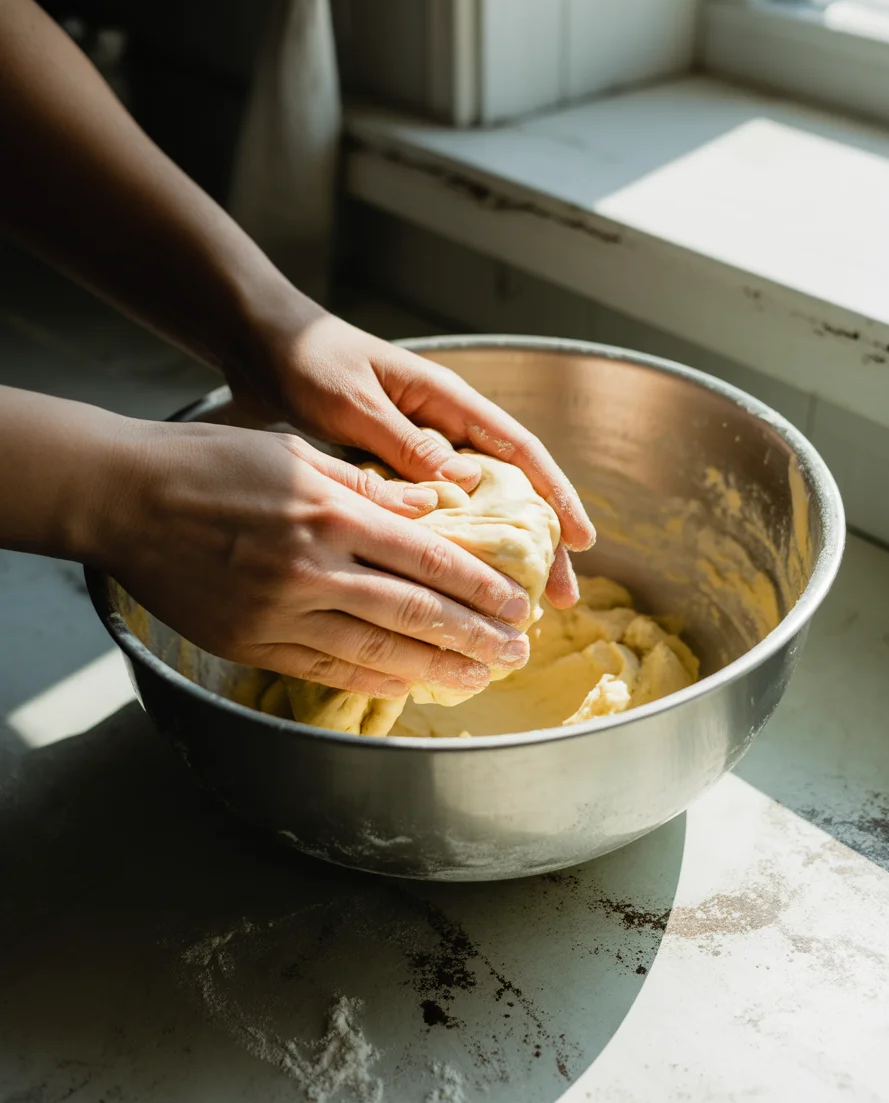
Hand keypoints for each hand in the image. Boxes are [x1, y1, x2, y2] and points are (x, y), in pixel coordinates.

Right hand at [104, 421, 534, 697]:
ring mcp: (280, 611)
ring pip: (377, 647)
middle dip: (473, 634)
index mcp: (331, 512)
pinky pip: (326, 667)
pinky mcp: (250, 641)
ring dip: (435, 666)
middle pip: (415, 609)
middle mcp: (313, 567)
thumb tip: (433, 505)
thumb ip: (368, 486)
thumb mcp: (295, 452)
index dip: (479, 585)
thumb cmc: (210, 464)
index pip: (427, 556)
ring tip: (478, 676)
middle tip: (515, 650)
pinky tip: (408, 684)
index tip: (515, 603)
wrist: (123, 499)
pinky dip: (374, 678)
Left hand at [229, 310, 595, 608]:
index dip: (555, 495)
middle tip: (562, 595)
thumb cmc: (309, 362)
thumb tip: (468, 486)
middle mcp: (443, 427)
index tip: (581, 539)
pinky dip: (449, 547)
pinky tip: (455, 585)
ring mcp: (419, 450)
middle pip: (507, 488)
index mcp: (446, 401)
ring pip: (475, 507)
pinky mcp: (392, 470)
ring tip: (517, 603)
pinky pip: (433, 514)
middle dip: (539, 541)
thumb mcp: (356, 402)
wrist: (263, 347)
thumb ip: (406, 442)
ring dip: (497, 553)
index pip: (518, 451)